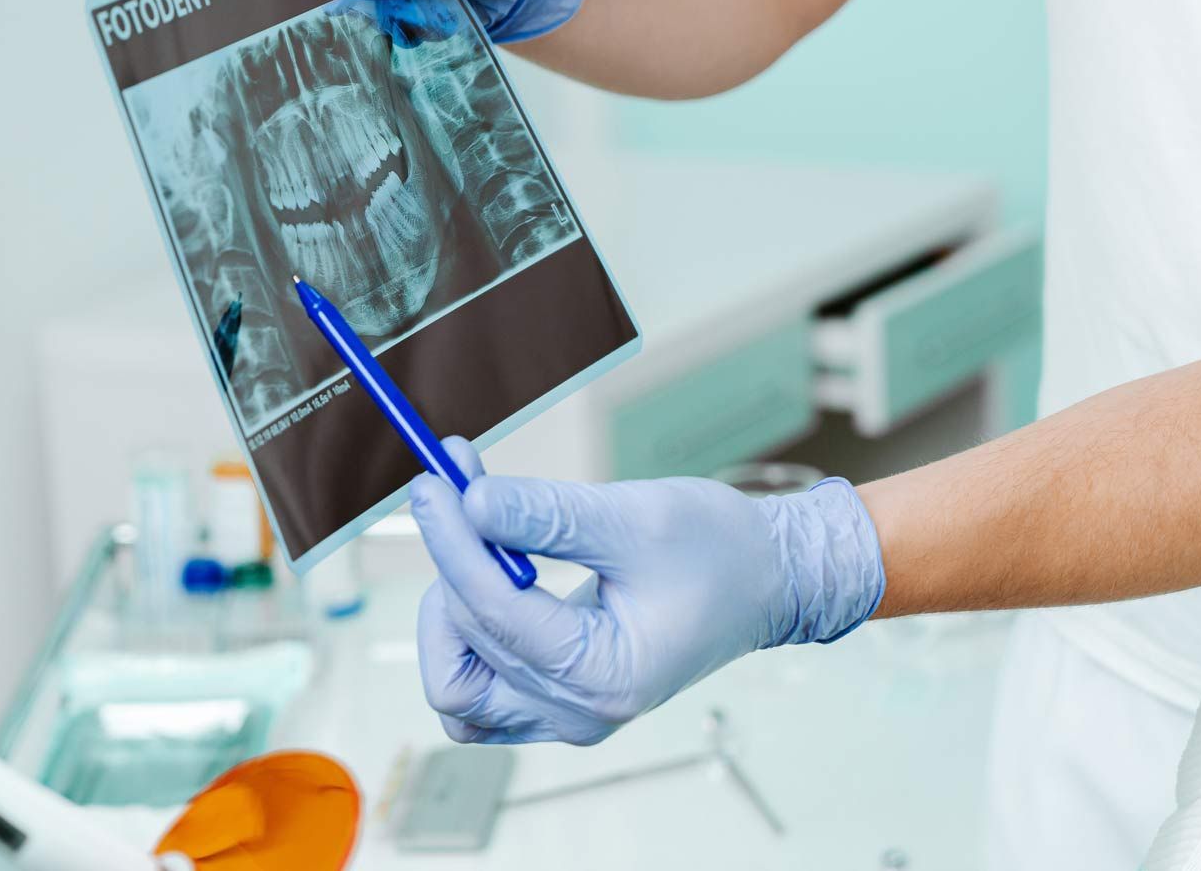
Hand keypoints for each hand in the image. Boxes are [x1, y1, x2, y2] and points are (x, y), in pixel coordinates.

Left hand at [409, 438, 885, 745]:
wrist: (767, 581)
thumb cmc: (718, 550)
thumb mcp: (635, 519)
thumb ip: (548, 515)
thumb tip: (469, 501)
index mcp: (605, 677)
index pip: (494, 613)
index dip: (452, 542)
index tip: (433, 484)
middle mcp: (579, 713)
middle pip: (464, 654)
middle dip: (451, 563)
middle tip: (457, 490)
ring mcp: (567, 715)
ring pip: (459, 689)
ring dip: (451, 613)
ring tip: (478, 541)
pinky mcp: (559, 700)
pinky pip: (482, 689)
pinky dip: (469, 635)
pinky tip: (490, 575)